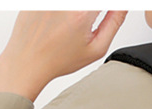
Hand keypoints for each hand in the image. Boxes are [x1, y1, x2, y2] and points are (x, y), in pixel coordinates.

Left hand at [0, 11, 127, 101]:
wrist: (28, 60)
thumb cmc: (59, 59)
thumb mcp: (95, 49)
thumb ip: (114, 23)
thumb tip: (123, 6)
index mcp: (82, 13)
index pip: (107, 0)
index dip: (112, 6)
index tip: (112, 10)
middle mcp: (64, 2)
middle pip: (90, 2)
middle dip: (91, 10)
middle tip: (89, 18)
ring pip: (76, 3)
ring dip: (80, 10)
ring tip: (72, 24)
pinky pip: (58, 1)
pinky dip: (63, 11)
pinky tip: (59, 20)